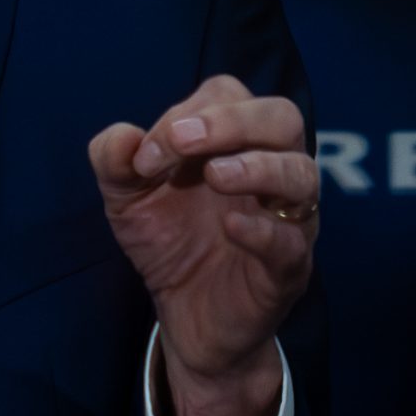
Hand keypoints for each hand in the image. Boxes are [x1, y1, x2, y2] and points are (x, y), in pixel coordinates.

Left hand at [88, 74, 316, 415]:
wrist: (185, 318)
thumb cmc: (168, 240)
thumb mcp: (126, 198)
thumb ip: (114, 162)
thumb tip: (121, 137)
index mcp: (233, 143)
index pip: (228, 97)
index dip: (186, 111)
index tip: (146, 152)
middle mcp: (270, 170)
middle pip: (281, 118)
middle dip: (230, 121)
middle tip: (181, 141)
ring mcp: (286, 218)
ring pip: (301, 173)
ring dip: (258, 166)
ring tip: (215, 176)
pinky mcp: (288, 268)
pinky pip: (292, 241)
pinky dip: (263, 229)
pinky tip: (230, 226)